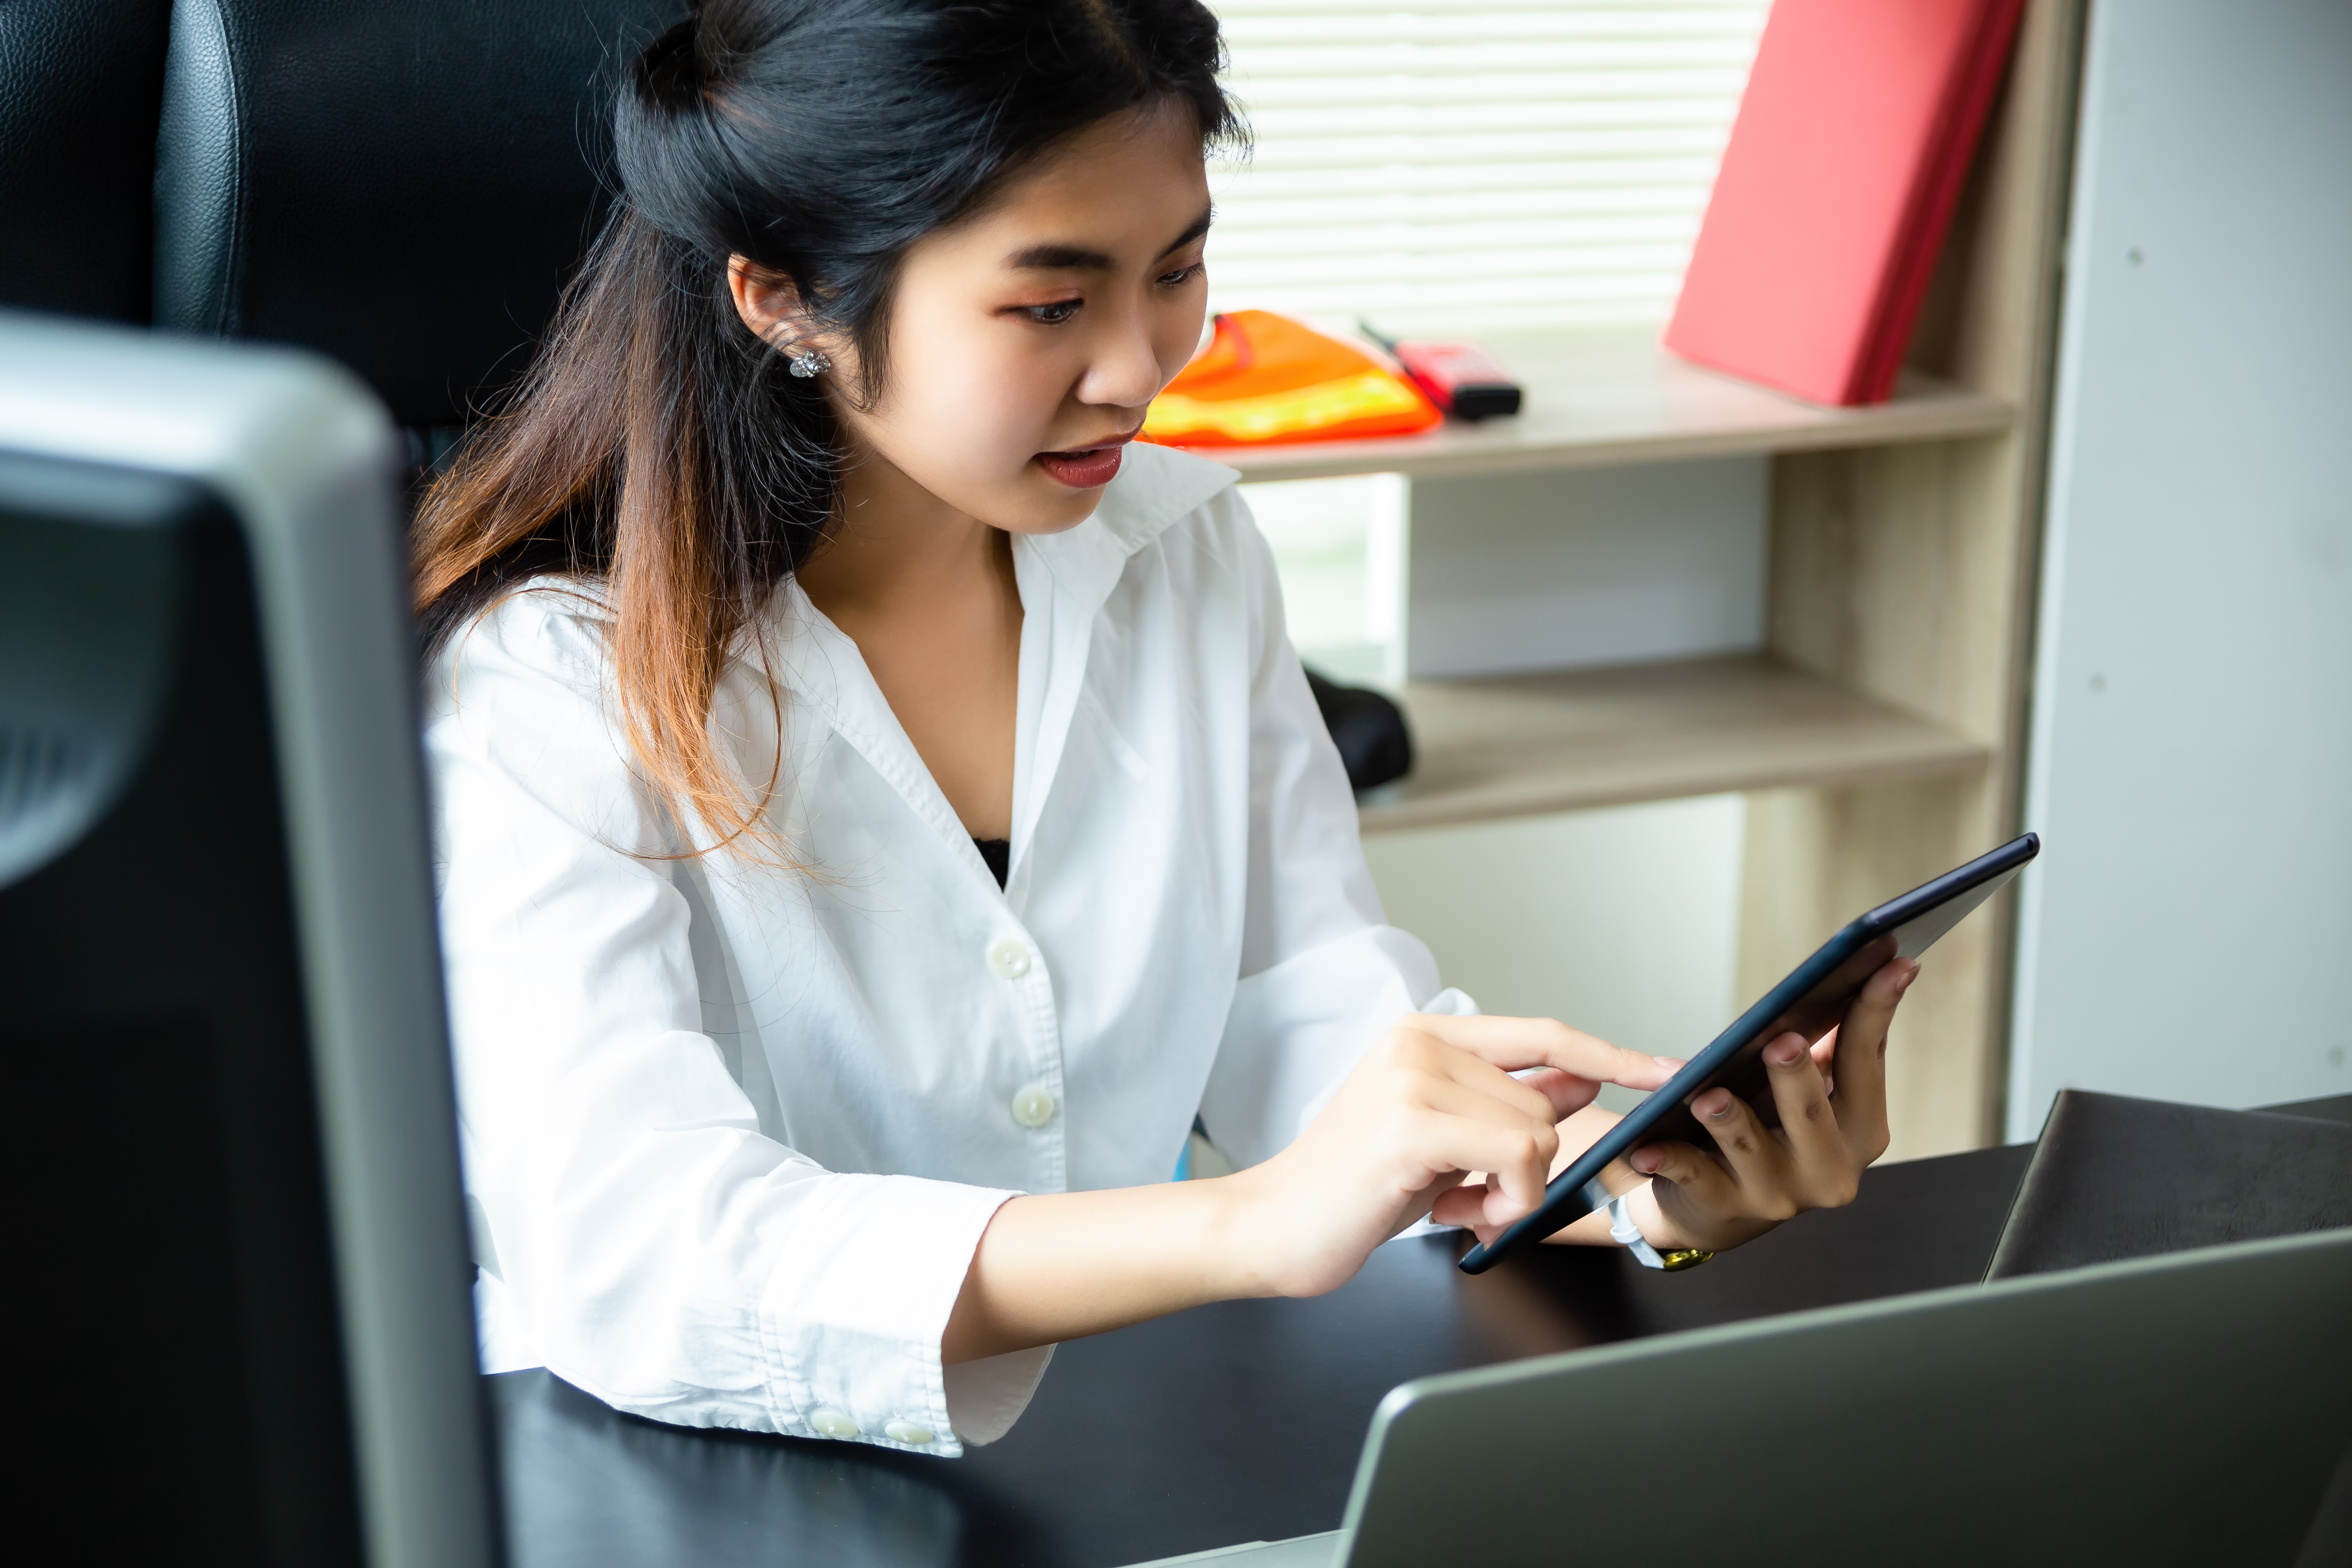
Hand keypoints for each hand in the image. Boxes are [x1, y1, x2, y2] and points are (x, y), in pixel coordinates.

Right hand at [1222, 1014, 1677, 1297]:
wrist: (1275, 1224)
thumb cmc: (1355, 1188)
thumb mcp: (1444, 1140)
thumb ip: (1508, 1103)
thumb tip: (1580, 1079)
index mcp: (1426, 1036)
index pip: (1544, 1033)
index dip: (1611, 1052)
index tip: (1665, 1069)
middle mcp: (1420, 1042)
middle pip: (1546, 1103)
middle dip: (1529, 1167)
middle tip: (1474, 1198)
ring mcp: (1414, 1077)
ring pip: (1537, 1134)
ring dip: (1513, 1192)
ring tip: (1455, 1205)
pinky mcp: (1413, 1124)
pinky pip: (1517, 1159)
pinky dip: (1505, 1201)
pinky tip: (1456, 1213)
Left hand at [1615, 957, 1917, 1253]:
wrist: (1719, 1205)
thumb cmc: (1771, 1127)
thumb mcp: (1805, 1088)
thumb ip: (1826, 1043)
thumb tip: (1839, 977)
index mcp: (1860, 1129)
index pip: (1866, 1062)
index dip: (1876, 1011)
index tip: (1892, 963)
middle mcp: (1828, 1168)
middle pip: (1812, 1114)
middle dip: (1797, 1076)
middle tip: (1783, 1041)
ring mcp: (1776, 1195)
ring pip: (1750, 1147)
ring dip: (1728, 1119)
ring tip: (1706, 1095)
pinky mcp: (1723, 1206)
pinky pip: (1692, 1177)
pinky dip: (1667, 1160)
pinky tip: (1643, 1149)